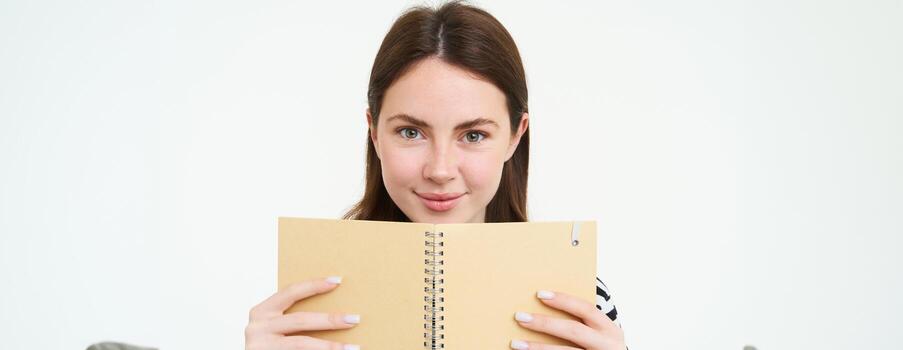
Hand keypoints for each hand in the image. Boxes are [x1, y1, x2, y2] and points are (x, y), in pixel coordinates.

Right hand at [245, 276, 361, 349]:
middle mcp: (257, 328)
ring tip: (351, 347)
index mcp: (261, 311)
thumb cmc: (270, 344)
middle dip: (330, 319)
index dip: (313, 285)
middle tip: (353, 319)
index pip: (290, 292)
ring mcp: (260, 346)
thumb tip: (333, 312)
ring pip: (302, 343)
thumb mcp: (276, 326)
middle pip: (301, 320)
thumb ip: (292, 316)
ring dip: (329, 346)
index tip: (337, 281)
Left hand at [511, 290, 625, 349]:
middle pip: (572, 330)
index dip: (563, 300)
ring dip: (537, 347)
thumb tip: (542, 304)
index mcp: (610, 330)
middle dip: (544, 323)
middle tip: (519, 316)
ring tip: (516, 343)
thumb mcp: (598, 335)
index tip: (539, 294)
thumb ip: (581, 323)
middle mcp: (607, 345)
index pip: (585, 309)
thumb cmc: (599, 349)